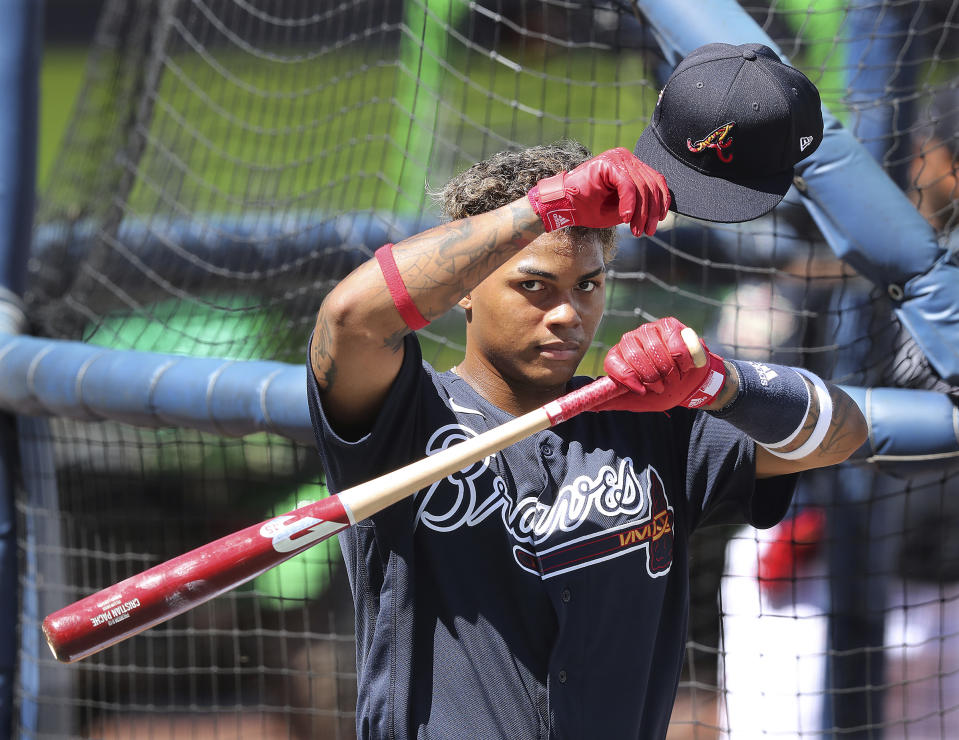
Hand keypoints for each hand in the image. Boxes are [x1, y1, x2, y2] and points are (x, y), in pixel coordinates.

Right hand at [527, 148, 669, 236]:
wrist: (563, 206)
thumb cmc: (589, 208)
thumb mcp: (622, 209)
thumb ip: (640, 205)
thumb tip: (659, 211)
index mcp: (630, 165)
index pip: (656, 180)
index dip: (661, 202)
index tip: (659, 221)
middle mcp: (625, 158)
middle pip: (651, 184)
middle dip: (650, 212)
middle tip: (646, 231)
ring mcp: (617, 158)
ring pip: (641, 186)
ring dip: (640, 212)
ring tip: (635, 229)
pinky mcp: (608, 164)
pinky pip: (627, 185)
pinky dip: (629, 204)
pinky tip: (625, 218)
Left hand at [594, 317, 726, 412]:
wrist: (689, 384)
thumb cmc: (661, 391)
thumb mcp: (636, 400)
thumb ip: (614, 401)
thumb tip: (589, 407)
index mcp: (617, 356)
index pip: (612, 362)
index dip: (627, 377)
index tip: (642, 390)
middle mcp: (629, 340)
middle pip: (635, 356)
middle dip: (652, 377)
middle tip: (662, 386)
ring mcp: (648, 330)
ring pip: (656, 350)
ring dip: (670, 371)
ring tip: (674, 376)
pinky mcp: (669, 325)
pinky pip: (676, 346)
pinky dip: (684, 362)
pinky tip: (685, 365)